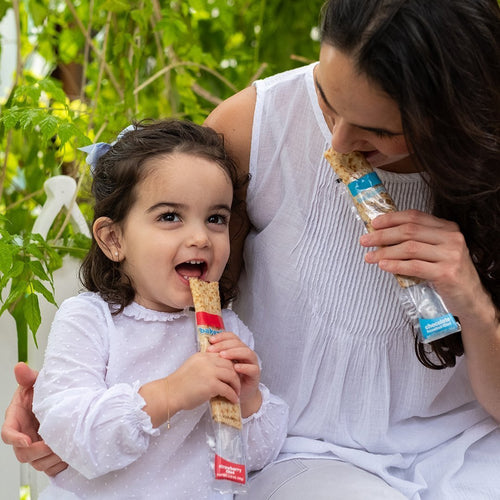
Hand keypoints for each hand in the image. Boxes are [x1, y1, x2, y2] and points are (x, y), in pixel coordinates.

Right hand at [1, 362, 67, 475]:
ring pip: (37, 463)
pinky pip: (49, 467)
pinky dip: (58, 464)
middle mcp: (24, 436)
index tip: (27, 440)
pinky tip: (70, 454)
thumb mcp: (36, 382)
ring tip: (64, 449)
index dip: (15, 439)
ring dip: (50, 459)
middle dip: (37, 452)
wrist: (60, 399)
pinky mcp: (47, 454)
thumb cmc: (43, 391)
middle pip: (23, 453)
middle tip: (53, 444)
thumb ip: (28, 377)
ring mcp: (35, 446)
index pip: (8, 434)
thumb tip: (20, 366)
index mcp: (16, 419)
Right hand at [170, 350, 241, 410]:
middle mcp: (207, 361)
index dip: (230, 365)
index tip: (234, 374)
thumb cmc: (179, 384)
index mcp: (203, 355)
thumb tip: (219, 371)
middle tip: (237, 385)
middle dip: (236, 375)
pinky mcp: (211, 385)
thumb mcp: (193, 367)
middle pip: (230, 365)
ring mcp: (210, 372)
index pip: (223, 356)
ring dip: (236, 385)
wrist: (169, 394)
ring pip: (232, 375)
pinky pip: (228, 389)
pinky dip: (233, 395)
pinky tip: (233, 400)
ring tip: (237, 393)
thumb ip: (205, 366)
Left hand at [207, 332, 261, 416]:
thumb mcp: (219, 366)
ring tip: (223, 356)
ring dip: (234, 353)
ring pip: (247, 352)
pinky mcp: (255, 374)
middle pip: (238, 343)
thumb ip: (215, 357)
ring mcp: (252, 363)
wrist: (237, 396)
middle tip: (213, 349)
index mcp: (237, 349)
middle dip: (224, 345)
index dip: (222, 336)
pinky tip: (235, 368)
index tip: (211, 340)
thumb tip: (203, 347)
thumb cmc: (226, 379)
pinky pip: (252, 368)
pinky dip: (244, 367)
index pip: (231, 337)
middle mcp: (245, 353)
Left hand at [359, 209, 485, 319]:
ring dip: (384, 252)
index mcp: (447, 228)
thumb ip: (417, 240)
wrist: (470, 298)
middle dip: (382, 235)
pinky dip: (395, 265)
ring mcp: (451, 255)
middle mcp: (451, 237)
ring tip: (369, 257)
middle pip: (409, 231)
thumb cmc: (447, 273)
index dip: (391, 219)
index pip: (415, 216)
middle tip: (365, 241)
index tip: (374, 224)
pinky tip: (383, 265)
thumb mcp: (436, 251)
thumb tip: (383, 235)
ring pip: (409, 248)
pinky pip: (414, 266)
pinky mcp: (446, 273)